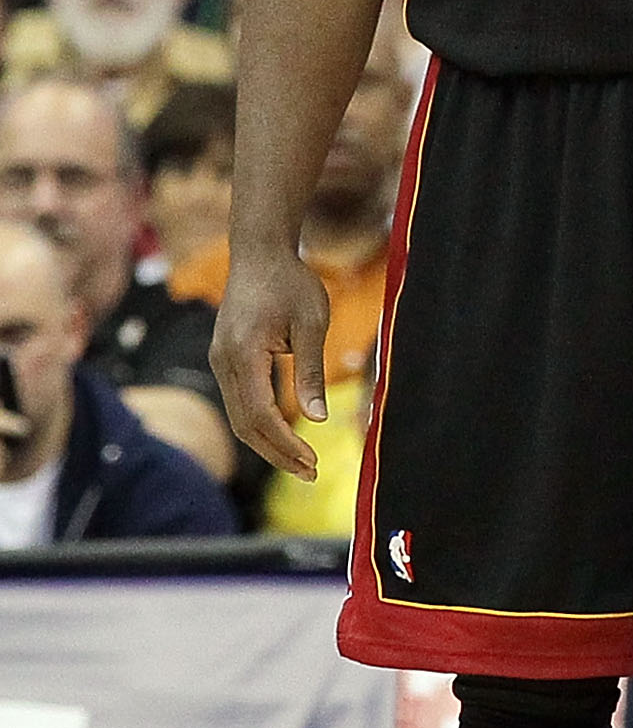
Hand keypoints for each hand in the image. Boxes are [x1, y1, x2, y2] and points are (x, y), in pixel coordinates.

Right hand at [211, 243, 331, 477]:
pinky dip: (261, 424)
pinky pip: (240, 403)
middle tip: (311, 474)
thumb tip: (317, 418)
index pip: (261, 414)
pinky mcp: (225, 361)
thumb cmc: (291, 283)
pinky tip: (286, 436)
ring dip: (268, 443)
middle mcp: (223, 362)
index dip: (286, 443)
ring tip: (301, 463)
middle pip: (245, 425)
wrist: (259, 253)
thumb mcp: (312, 323)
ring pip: (239, 417)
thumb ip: (311, 371)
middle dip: (277, 453)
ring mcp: (220, 362)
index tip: (313, 462)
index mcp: (243, 353)